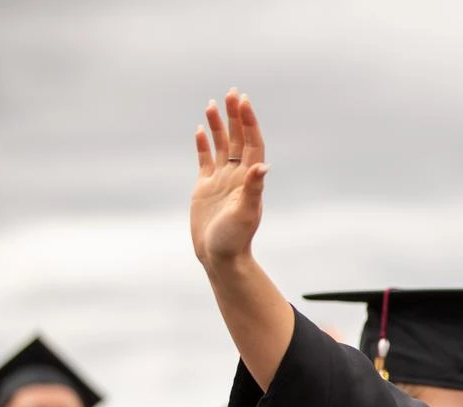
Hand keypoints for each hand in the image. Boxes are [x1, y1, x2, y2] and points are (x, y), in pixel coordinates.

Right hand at [191, 89, 268, 268]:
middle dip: (235, 116)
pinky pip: (204, 160)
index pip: (252, 143)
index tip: (244, 101)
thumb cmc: (235, 238)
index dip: (249, 122)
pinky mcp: (204, 188)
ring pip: (221, 146)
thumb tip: (262, 166)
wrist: (220, 257)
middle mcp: (237, 176)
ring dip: (218, 126)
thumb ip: (253, 188)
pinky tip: (199, 130)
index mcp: (249, 179)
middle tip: (232, 92)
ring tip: (213, 104)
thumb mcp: (245, 213)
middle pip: (238, 139)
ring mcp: (220, 181)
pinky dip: (203, 144)